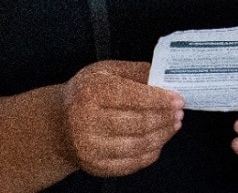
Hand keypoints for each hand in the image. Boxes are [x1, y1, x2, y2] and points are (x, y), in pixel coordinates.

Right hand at [59, 60, 183, 177]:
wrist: (59, 124)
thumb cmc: (87, 93)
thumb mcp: (106, 72)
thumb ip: (136, 71)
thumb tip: (166, 77)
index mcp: (92, 93)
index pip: (134, 97)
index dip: (160, 100)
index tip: (178, 99)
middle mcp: (87, 122)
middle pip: (138, 123)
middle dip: (164, 118)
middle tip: (179, 113)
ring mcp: (90, 148)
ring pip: (137, 145)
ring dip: (162, 136)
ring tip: (173, 126)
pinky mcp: (95, 166)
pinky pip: (130, 164)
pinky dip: (150, 154)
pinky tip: (158, 142)